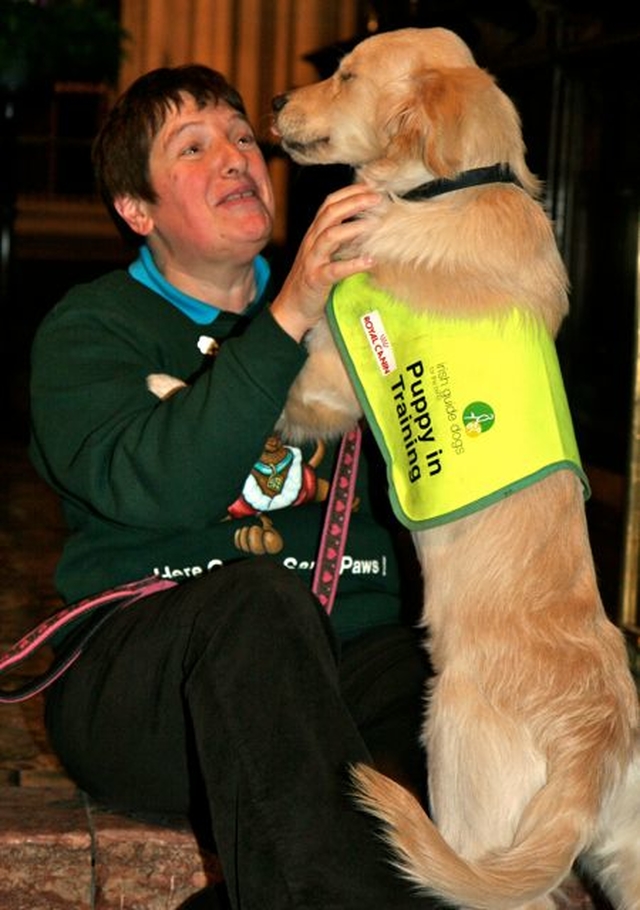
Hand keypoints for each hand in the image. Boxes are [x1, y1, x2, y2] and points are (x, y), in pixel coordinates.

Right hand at [270, 184, 380, 340]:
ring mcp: (312, 261)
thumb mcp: (324, 254)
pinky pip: (334, 270)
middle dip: (354, 202)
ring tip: (375, 224)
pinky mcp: (316, 280)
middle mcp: (311, 242)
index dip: (349, 192)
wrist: (291, 309)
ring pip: (330, 236)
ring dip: (353, 227)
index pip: (329, 204)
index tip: (371, 187)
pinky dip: (353, 264)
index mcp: (314, 234)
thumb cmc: (312, 280)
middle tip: (378, 198)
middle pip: (330, 213)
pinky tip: (370, 261)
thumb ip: (339, 238)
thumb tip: (365, 224)